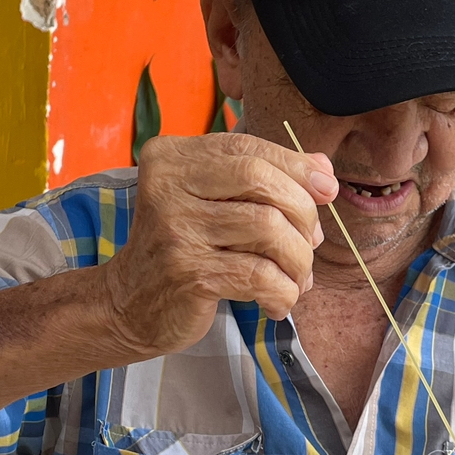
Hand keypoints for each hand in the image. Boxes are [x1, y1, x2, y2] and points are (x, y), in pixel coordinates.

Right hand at [96, 133, 337, 359]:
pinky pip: (260, 275)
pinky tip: (278, 302)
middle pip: (261, 180)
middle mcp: (167, 186)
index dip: (296, 166)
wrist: (127, 305)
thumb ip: (261, 179)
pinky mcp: (188, 273)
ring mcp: (176, 229)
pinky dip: (282, 292)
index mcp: (172, 157)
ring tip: (295, 279)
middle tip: (309, 243)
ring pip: (269, 228)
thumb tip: (323, 170)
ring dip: (298, 260)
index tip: (327, 189)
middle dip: (302, 213)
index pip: (248, 148)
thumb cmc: (181, 249)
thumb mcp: (211, 202)